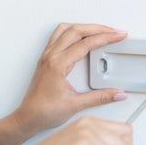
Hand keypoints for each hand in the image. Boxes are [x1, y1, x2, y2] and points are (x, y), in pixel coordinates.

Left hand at [13, 23, 127, 133]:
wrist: (28, 118)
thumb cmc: (43, 111)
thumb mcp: (76, 105)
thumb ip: (100, 97)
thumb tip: (116, 93)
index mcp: (58, 64)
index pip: (86, 43)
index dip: (105, 37)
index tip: (117, 35)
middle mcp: (51, 57)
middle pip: (76, 30)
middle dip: (98, 28)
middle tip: (114, 31)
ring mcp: (47, 56)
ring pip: (65, 29)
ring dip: (84, 27)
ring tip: (99, 30)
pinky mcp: (46, 59)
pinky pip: (58, 36)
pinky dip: (72, 31)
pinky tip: (80, 37)